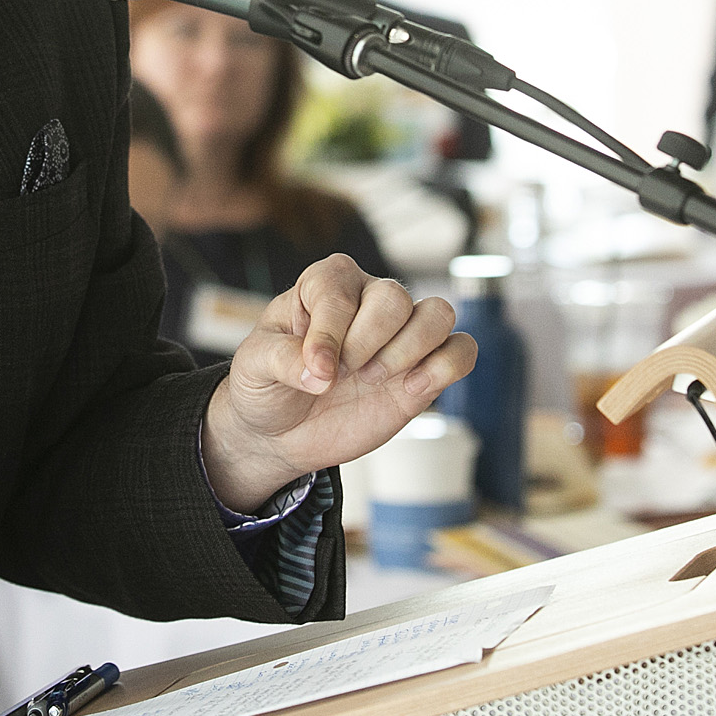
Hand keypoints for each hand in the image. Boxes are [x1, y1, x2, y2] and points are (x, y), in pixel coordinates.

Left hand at [200, 254, 476, 512]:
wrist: (279, 432)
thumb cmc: (265, 384)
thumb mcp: (253, 367)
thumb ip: (282, 360)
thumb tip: (320, 373)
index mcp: (324, 283)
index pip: (341, 290)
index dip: (329, 333)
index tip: (315, 371)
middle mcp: (368, 299)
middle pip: (395, 297)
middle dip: (367, 343)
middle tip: (342, 373)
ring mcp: (400, 335)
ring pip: (439, 314)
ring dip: (408, 352)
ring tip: (372, 379)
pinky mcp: (423, 370)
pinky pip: (462, 351)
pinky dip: (445, 368)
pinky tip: (410, 389)